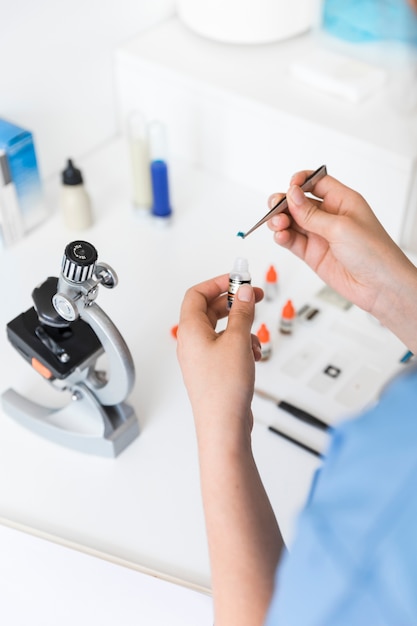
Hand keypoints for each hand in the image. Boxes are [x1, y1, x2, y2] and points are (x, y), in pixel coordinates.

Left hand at [177, 274, 262, 439]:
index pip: (197, 294)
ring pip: (222, 330)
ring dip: (242, 329)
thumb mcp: (238, 340)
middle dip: (234, 304)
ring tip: (254, 340)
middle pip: (209, 310)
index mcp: (190, 330)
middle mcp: (191, 342)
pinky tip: (254, 356)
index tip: (238, 279)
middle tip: (254, 298)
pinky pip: (227, 348)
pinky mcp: (212, 370)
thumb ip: (242, 312)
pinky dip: (242, 346)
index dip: (218, 283)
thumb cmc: (224, 387)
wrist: (224, 425)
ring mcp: (201, 357)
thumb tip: (244, 292)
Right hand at [268, 170, 416, 350]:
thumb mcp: (341, 227)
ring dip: (280, 221)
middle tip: (276, 208)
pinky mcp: (312, 254)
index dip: (300, 181)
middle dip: (284, 202)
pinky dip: (282, 237)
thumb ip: (312, 214)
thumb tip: (291, 196)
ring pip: (291, 222)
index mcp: (342, 201)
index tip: (290, 187)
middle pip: (298, 202)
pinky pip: (292, 241)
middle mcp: (329, 216)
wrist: (380, 286)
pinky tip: (282, 236)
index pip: (316, 182)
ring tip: (278, 225)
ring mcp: (320, 235)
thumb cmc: (375, 254)